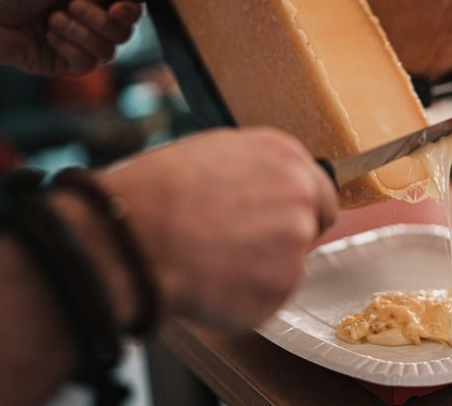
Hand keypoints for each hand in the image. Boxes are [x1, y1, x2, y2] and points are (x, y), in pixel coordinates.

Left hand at [0, 0, 143, 76]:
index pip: (130, 8)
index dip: (130, 9)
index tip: (116, 6)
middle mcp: (91, 21)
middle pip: (124, 31)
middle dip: (99, 19)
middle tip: (70, 5)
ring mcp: (81, 45)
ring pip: (110, 50)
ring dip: (80, 32)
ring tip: (52, 20)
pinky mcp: (69, 65)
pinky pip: (89, 64)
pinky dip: (70, 48)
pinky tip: (48, 37)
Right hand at [97, 127, 338, 328]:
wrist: (131, 235)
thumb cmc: (155, 192)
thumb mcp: (213, 154)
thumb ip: (255, 171)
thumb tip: (264, 189)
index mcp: (284, 155)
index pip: (319, 190)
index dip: (298, 209)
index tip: (278, 221)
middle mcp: (299, 193)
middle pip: (311, 226)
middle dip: (285, 240)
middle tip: (242, 247)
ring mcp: (294, 241)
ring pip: (290, 264)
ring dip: (262, 270)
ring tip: (213, 261)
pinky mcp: (281, 285)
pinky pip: (270, 297)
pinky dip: (247, 298)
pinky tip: (212, 282)